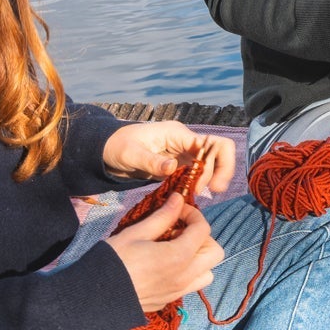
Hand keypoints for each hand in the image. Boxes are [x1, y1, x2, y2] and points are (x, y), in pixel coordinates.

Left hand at [102, 121, 234, 198]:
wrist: (109, 150)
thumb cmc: (118, 147)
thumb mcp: (130, 155)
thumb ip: (152, 161)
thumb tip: (173, 167)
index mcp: (178, 134)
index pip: (214, 143)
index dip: (220, 164)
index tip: (211, 187)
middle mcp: (186, 141)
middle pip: (219, 153)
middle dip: (221, 172)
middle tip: (209, 193)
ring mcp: (184, 152)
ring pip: (212, 163)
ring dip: (211, 179)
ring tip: (198, 194)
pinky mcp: (180, 164)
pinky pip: (198, 172)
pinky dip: (200, 183)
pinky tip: (191, 194)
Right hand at [106, 193, 223, 312]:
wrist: (95, 297)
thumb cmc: (114, 261)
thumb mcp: (136, 233)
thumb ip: (163, 217)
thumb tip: (179, 199)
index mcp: (179, 256)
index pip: (203, 229)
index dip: (194, 215)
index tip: (178, 211)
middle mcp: (185, 276)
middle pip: (215, 252)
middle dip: (202, 237)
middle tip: (180, 231)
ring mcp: (178, 291)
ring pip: (208, 272)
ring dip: (199, 258)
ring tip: (176, 249)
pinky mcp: (169, 300)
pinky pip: (192, 285)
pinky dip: (189, 272)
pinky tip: (167, 265)